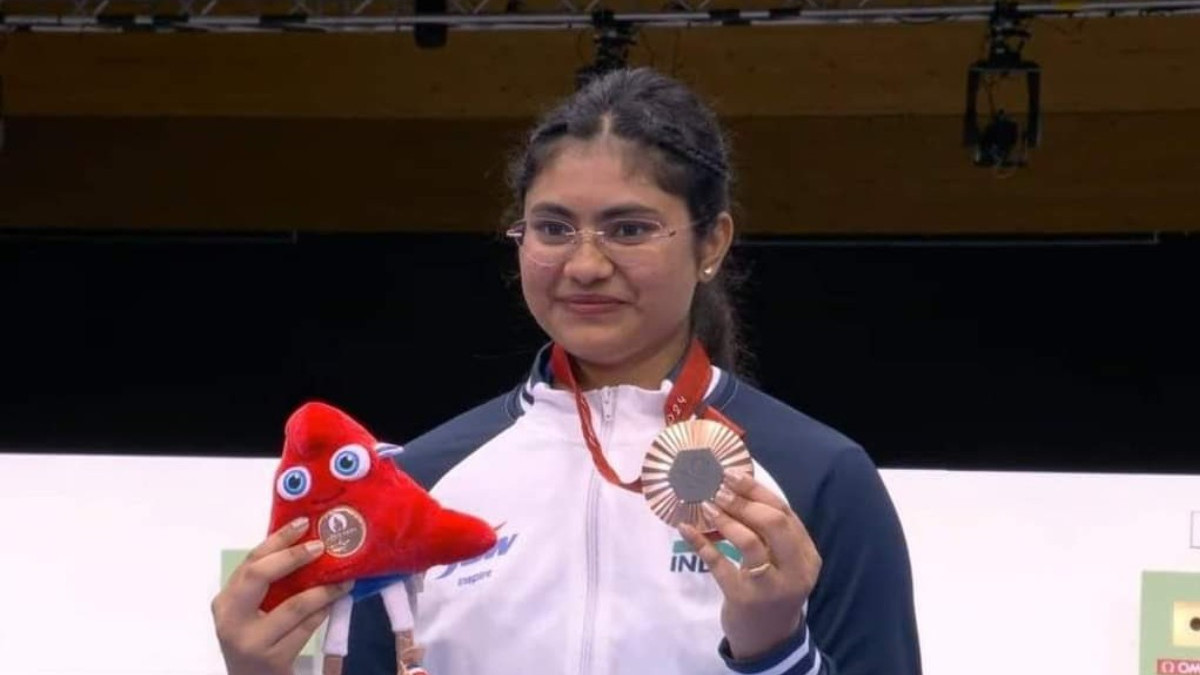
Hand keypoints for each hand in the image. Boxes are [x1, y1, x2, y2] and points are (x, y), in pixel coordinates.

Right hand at [211, 517, 352, 674]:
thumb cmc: (255, 638)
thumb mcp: (251, 611)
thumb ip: (269, 584)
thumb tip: (307, 543)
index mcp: (225, 601)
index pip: (250, 561)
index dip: (277, 540)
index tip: (303, 523)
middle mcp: (231, 620)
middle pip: (259, 576)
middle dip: (293, 557)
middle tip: (322, 546)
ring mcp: (251, 641)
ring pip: (293, 605)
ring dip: (323, 589)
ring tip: (344, 579)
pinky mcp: (273, 659)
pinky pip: (306, 628)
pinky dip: (323, 612)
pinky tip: (336, 602)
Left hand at [679, 471, 820, 660]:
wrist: (768, 639)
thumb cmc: (773, 589)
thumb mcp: (784, 562)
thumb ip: (771, 532)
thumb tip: (736, 486)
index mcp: (807, 556)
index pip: (785, 513)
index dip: (757, 490)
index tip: (732, 474)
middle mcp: (795, 570)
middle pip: (773, 524)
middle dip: (743, 501)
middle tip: (717, 489)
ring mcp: (770, 586)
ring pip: (750, 542)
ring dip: (725, 519)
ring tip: (706, 505)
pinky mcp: (743, 599)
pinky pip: (720, 564)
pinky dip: (701, 543)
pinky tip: (686, 528)